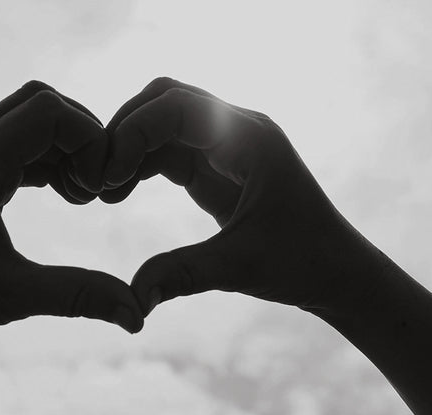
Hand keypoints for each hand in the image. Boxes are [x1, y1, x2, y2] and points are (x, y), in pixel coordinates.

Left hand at [0, 81, 143, 358]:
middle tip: (97, 185)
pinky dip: (37, 162)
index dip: (90, 138)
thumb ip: (79, 295)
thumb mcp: (12, 297)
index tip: (101, 189)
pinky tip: (59, 199)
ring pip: (19, 125)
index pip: (48, 110)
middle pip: (36, 103)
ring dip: (59, 149)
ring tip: (82, 197)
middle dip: (78, 134)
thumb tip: (139, 314)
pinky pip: (4, 149)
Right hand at [101, 77, 389, 315]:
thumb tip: (132, 300)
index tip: (107, 177)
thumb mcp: (239, 269)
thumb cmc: (302, 263)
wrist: (336, 271)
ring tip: (101, 191)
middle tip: (95, 177)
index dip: (133, 131)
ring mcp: (224, 144)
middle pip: (163, 98)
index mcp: (249, 138)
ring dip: (126, 146)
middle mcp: (236, 129)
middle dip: (123, 130)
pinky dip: (137, 163)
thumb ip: (182, 275)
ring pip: (159, 119)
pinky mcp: (213, 165)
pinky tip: (117, 194)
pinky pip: (164, 147)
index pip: (176, 104)